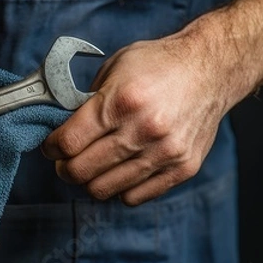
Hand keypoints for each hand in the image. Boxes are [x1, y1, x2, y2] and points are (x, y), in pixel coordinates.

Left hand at [41, 34, 227, 205]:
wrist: (211, 69)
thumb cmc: (159, 65)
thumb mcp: (115, 68)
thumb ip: (87, 101)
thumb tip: (61, 129)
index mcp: (121, 101)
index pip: (68, 142)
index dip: (51, 148)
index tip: (51, 146)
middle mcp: (143, 130)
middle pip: (81, 172)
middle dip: (64, 168)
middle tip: (65, 160)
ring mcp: (164, 153)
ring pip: (104, 189)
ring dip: (90, 180)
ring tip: (92, 165)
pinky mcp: (182, 169)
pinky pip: (134, 197)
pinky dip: (119, 188)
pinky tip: (119, 170)